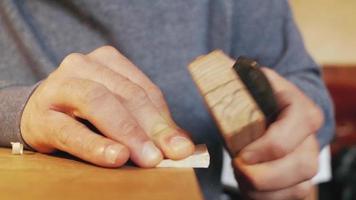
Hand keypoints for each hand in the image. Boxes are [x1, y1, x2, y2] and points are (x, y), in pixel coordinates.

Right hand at [21, 46, 194, 167]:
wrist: (38, 112)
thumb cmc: (85, 111)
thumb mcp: (118, 108)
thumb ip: (146, 121)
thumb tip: (181, 143)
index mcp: (107, 61)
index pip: (144, 89)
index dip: (164, 119)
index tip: (181, 146)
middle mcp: (83, 65)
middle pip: (126, 94)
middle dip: (151, 127)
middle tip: (170, 154)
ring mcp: (59, 85)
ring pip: (99, 102)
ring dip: (128, 132)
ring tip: (147, 157)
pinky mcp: (42, 115)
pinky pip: (70, 131)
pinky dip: (96, 145)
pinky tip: (115, 157)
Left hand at [233, 68, 322, 199]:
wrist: (272, 113)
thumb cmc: (255, 99)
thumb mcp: (246, 82)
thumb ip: (231, 74)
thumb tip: (211, 62)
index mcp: (300, 108)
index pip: (296, 128)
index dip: (269, 146)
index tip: (241, 155)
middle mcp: (311, 137)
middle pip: (302, 165)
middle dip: (265, 175)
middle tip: (238, 170)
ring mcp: (308, 160)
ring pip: (298, 187)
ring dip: (264, 190)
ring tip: (241, 178)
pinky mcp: (300, 180)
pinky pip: (292, 197)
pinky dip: (267, 198)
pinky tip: (250, 188)